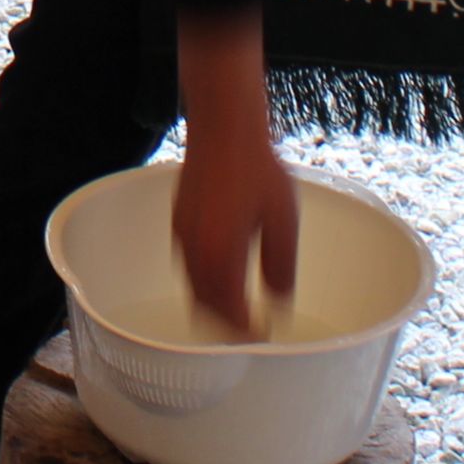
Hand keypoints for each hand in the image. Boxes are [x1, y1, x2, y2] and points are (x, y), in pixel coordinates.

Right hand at [173, 6, 297, 333]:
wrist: (225, 126)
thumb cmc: (258, 167)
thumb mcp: (284, 218)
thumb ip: (282, 265)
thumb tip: (279, 297)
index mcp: (220, 257)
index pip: (229, 315)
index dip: (246, 334)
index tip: (263, 337)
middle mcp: (195, 252)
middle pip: (205, 309)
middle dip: (226, 326)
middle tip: (250, 329)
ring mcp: (182, 235)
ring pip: (193, 287)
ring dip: (214, 304)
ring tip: (240, 305)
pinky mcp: (179, 220)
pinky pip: (188, 264)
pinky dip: (204, 279)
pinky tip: (224, 269)